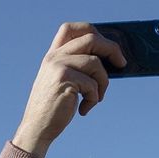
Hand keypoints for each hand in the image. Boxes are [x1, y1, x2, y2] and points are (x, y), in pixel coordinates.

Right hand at [11, 22, 125, 156]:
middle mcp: (54, 56)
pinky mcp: (64, 79)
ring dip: (103, 82)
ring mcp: (58, 66)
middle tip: (122, 64)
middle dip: (111, 49)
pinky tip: (84, 109)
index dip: (91, 30)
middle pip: (91, 38)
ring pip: (95, 63)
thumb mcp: (64, 82)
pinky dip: (94, 98)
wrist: (36, 128)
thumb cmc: (54, 107)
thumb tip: (112, 59)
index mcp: (53, 55)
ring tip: (97, 97)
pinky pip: (92, 84)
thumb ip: (78, 67)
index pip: (70, 29)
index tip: (105, 44)